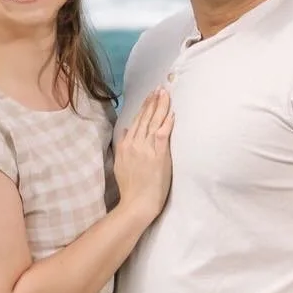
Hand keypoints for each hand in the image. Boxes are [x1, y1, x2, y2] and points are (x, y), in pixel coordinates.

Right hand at [114, 88, 174, 224]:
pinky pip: (163, 134)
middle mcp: (134, 143)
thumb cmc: (130, 188)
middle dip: (152, 101)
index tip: (149, 96)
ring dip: (160, 106)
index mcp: (124, 145)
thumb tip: (125, 131)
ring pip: (153, 122)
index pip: (136, 121)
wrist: (137, 204)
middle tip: (159, 88)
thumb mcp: (120, 164)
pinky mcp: (158, 155)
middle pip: (144, 118)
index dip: (143, 107)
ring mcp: (146, 148)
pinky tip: (171, 112)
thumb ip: (122, 146)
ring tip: (164, 93)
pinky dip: (167, 122)